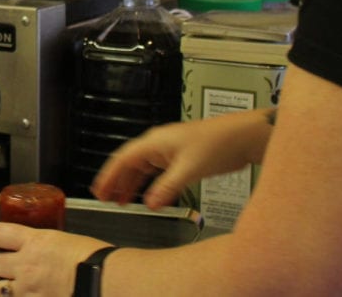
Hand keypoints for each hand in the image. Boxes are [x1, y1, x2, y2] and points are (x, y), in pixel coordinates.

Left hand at [0, 222, 110, 295]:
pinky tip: (27, 296)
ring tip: (13, 287)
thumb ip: (44, 245)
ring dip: (2, 287)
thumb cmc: (96, 261)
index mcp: (34, 242)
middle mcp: (25, 265)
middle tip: (8, 268)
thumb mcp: (65, 241)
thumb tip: (40, 248)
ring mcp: (27, 290)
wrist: (107, 282)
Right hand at [90, 109, 272, 207]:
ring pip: (142, 169)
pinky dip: (149, 185)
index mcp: (154, 142)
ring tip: (122, 201)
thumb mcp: (189, 168)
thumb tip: (150, 203)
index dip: (108, 175)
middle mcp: (158, 145)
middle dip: (116, 182)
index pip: (122, 159)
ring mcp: (169, 151)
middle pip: (129, 164)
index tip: (98, 190)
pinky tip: (149, 196)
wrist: (243, 137)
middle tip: (105, 198)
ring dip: (131, 184)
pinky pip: (156, 172)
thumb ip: (167, 188)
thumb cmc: (219, 142)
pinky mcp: (180, 158)